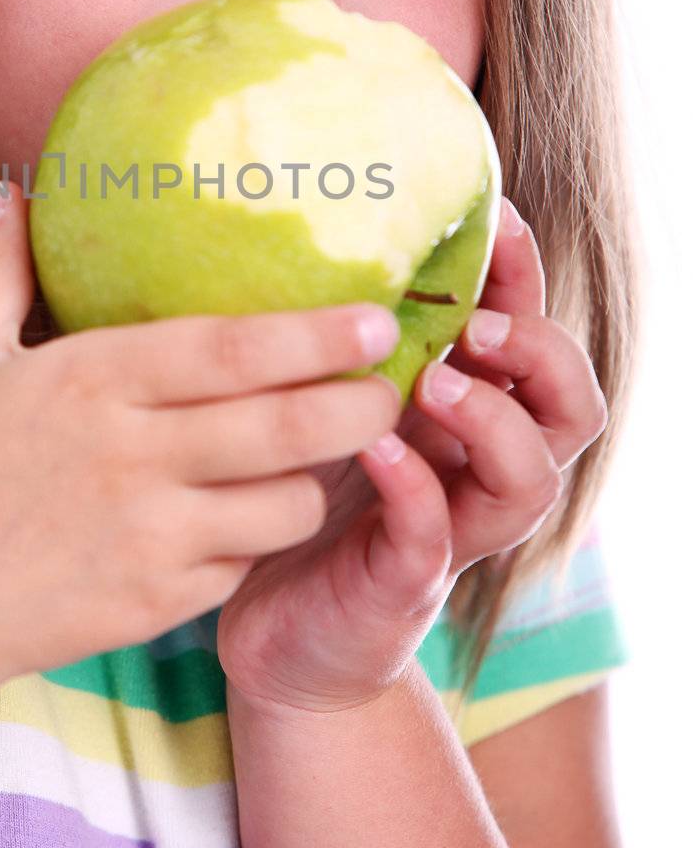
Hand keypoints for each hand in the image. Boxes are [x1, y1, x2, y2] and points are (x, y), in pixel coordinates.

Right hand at [0, 181, 400, 691]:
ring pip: (285, 505)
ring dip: (317, 478)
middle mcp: (132, 456)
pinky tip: (249, 514)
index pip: (228, 350)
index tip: (375, 318)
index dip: (314, 335)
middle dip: (360, 405)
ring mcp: (150, 537)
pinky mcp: (156, 601)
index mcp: (90, 380)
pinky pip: (245, 563)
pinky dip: (258, 538)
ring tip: (322, 453)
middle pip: (284, 426)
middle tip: (397, 384)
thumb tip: (7, 190)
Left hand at [216, 197, 609, 719]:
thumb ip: (352, 340)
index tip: (500, 217)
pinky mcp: (405, 583)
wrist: (276, 630)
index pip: (532, 338)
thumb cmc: (306, 499)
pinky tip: (377, 451)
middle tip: (476, 324)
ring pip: (531, 478)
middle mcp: (479, 470)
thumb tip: (321, 230)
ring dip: (492, 419)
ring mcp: (454, 531)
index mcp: (469, 414)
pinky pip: (432, 535)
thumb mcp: (334, 402)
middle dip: (539, 353)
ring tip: (435, 383)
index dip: (528, 280)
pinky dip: (414, 488)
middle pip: (571, 407)